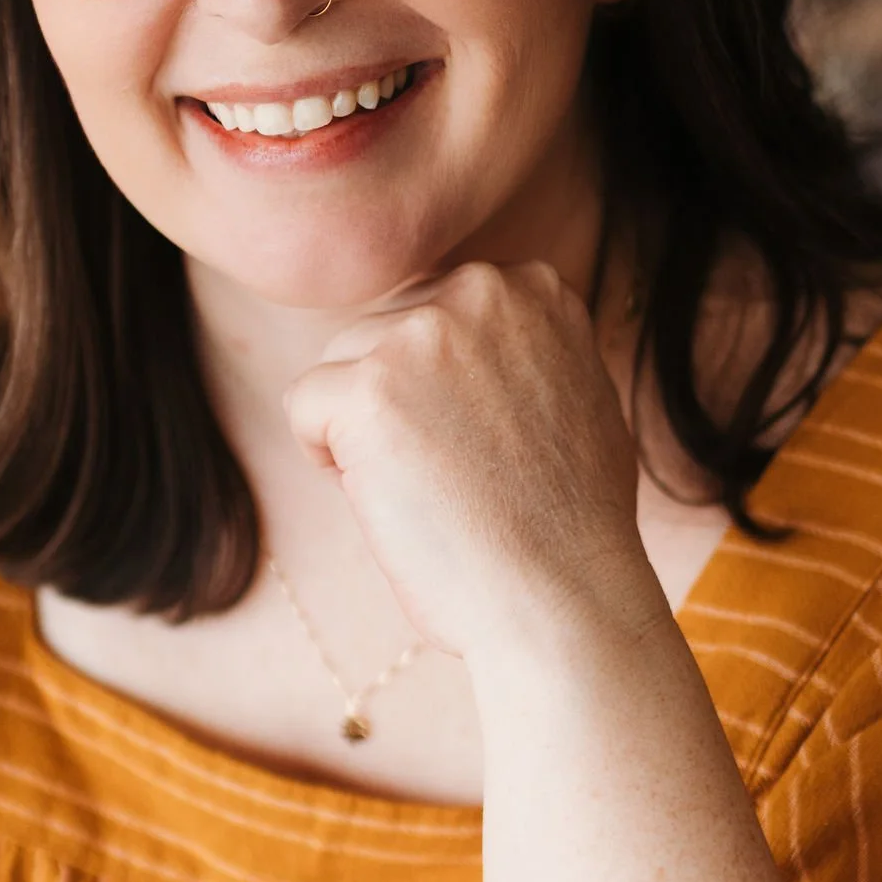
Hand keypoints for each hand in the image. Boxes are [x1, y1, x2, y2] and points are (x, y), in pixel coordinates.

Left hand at [282, 262, 663, 667]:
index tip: (481, 443)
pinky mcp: (367, 389)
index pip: (433, 313)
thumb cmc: (572, 522)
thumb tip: (469, 347)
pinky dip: (327, 460)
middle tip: (452, 474)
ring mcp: (423, 335)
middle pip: (381, 333)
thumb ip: (524, 349)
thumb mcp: (578, 392)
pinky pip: (303, 406)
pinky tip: (388, 497)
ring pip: (340, 366)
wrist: (564, 594)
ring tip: (426, 487)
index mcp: (533, 288)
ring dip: (362, 430)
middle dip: (396, 402)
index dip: (439, 386)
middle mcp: (480, 292)